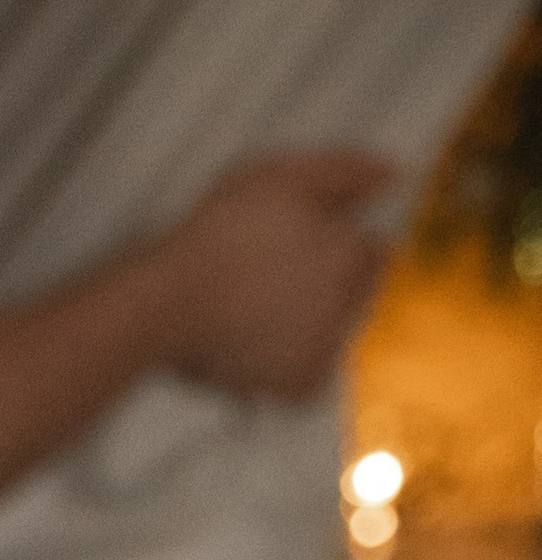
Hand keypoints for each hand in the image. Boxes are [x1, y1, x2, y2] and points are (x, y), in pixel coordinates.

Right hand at [161, 151, 394, 402]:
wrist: (164, 305)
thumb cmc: (217, 235)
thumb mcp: (280, 177)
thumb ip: (345, 170)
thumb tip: (394, 175)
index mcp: (352, 255)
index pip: (372, 251)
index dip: (334, 244)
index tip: (294, 246)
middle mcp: (351, 306)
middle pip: (357, 293)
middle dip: (326, 284)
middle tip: (267, 278)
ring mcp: (326, 351)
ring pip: (333, 332)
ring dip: (307, 322)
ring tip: (254, 308)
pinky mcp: (300, 388)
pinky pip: (308, 373)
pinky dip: (286, 361)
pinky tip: (252, 341)